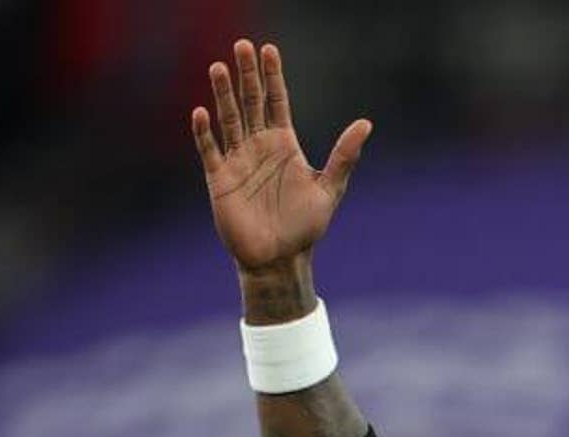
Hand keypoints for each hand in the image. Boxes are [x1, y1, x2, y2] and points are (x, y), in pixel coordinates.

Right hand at [191, 39, 371, 273]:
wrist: (281, 259)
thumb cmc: (306, 227)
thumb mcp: (329, 188)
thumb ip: (344, 156)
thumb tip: (366, 123)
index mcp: (284, 144)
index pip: (276, 101)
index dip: (273, 76)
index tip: (268, 50)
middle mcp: (259, 146)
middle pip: (251, 102)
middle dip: (247, 75)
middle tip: (242, 45)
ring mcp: (238, 160)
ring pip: (228, 118)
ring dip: (223, 94)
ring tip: (218, 67)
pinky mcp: (220, 179)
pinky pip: (210, 150)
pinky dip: (205, 133)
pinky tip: (202, 113)